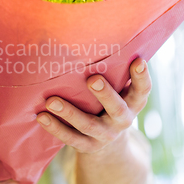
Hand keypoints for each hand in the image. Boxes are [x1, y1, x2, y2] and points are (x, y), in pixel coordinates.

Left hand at [36, 58, 150, 153]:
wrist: (109, 145)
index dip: (142, 77)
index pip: (142, 90)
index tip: (138, 61)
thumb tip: (100, 37)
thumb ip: (115, 73)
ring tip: (51, 101)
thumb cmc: (110, 103)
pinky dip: (55, 127)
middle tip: (92, 79)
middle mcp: (122, 120)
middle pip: (116, 108)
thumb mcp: (119, 91)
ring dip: (69, 112)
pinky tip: (41, 116)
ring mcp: (105, 135)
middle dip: (105, 94)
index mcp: (133, 103)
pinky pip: (70, 138)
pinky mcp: (87, 146)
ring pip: (88, 125)